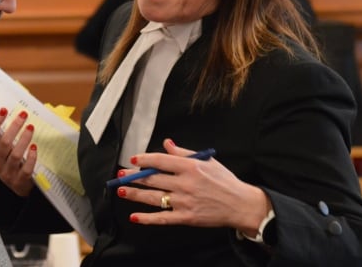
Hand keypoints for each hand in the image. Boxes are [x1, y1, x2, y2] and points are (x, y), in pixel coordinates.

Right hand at [0, 106, 36, 196]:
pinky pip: (25, 169)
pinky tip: (34, 147)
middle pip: (4, 143)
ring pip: (15, 155)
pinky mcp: (20, 180)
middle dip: (14, 127)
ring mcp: (7, 172)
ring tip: (31, 127)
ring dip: (24, 140)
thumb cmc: (4, 158)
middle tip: (24, 114)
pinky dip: (31, 158)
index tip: (4, 109)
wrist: (16, 184)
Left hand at [117, 138, 269, 234]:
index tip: (133, 160)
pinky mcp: (186, 217)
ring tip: (121, 191)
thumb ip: (184, 153)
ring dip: (135, 194)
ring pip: (154, 197)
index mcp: (190, 167)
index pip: (161, 161)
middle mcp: (185, 183)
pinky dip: (147, 218)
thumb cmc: (224, 181)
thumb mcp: (207, 161)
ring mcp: (185, 201)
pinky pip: (162, 218)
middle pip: (153, 179)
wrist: (241, 205)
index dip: (144, 160)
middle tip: (120, 175)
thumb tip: (166, 143)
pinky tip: (135, 216)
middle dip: (133, 177)